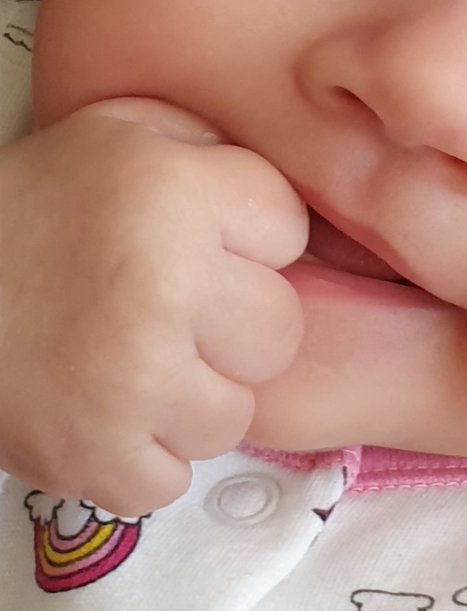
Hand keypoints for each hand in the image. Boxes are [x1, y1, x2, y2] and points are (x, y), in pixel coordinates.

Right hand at [0, 98, 307, 514]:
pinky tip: (103, 406)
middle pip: (278, 333)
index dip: (246, 236)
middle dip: (233, 326)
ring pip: (232, 416)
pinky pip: (171, 479)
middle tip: (168, 309)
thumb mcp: (120, 130)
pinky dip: (139, 456)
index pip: (289, 230)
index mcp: (177, 192)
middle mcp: (167, 285)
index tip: (198, 238)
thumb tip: (291, 193)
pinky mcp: (97, 456)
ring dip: (189, 397)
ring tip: (129, 358)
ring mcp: (134, 380)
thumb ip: (211, 143)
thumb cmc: (31, 204)